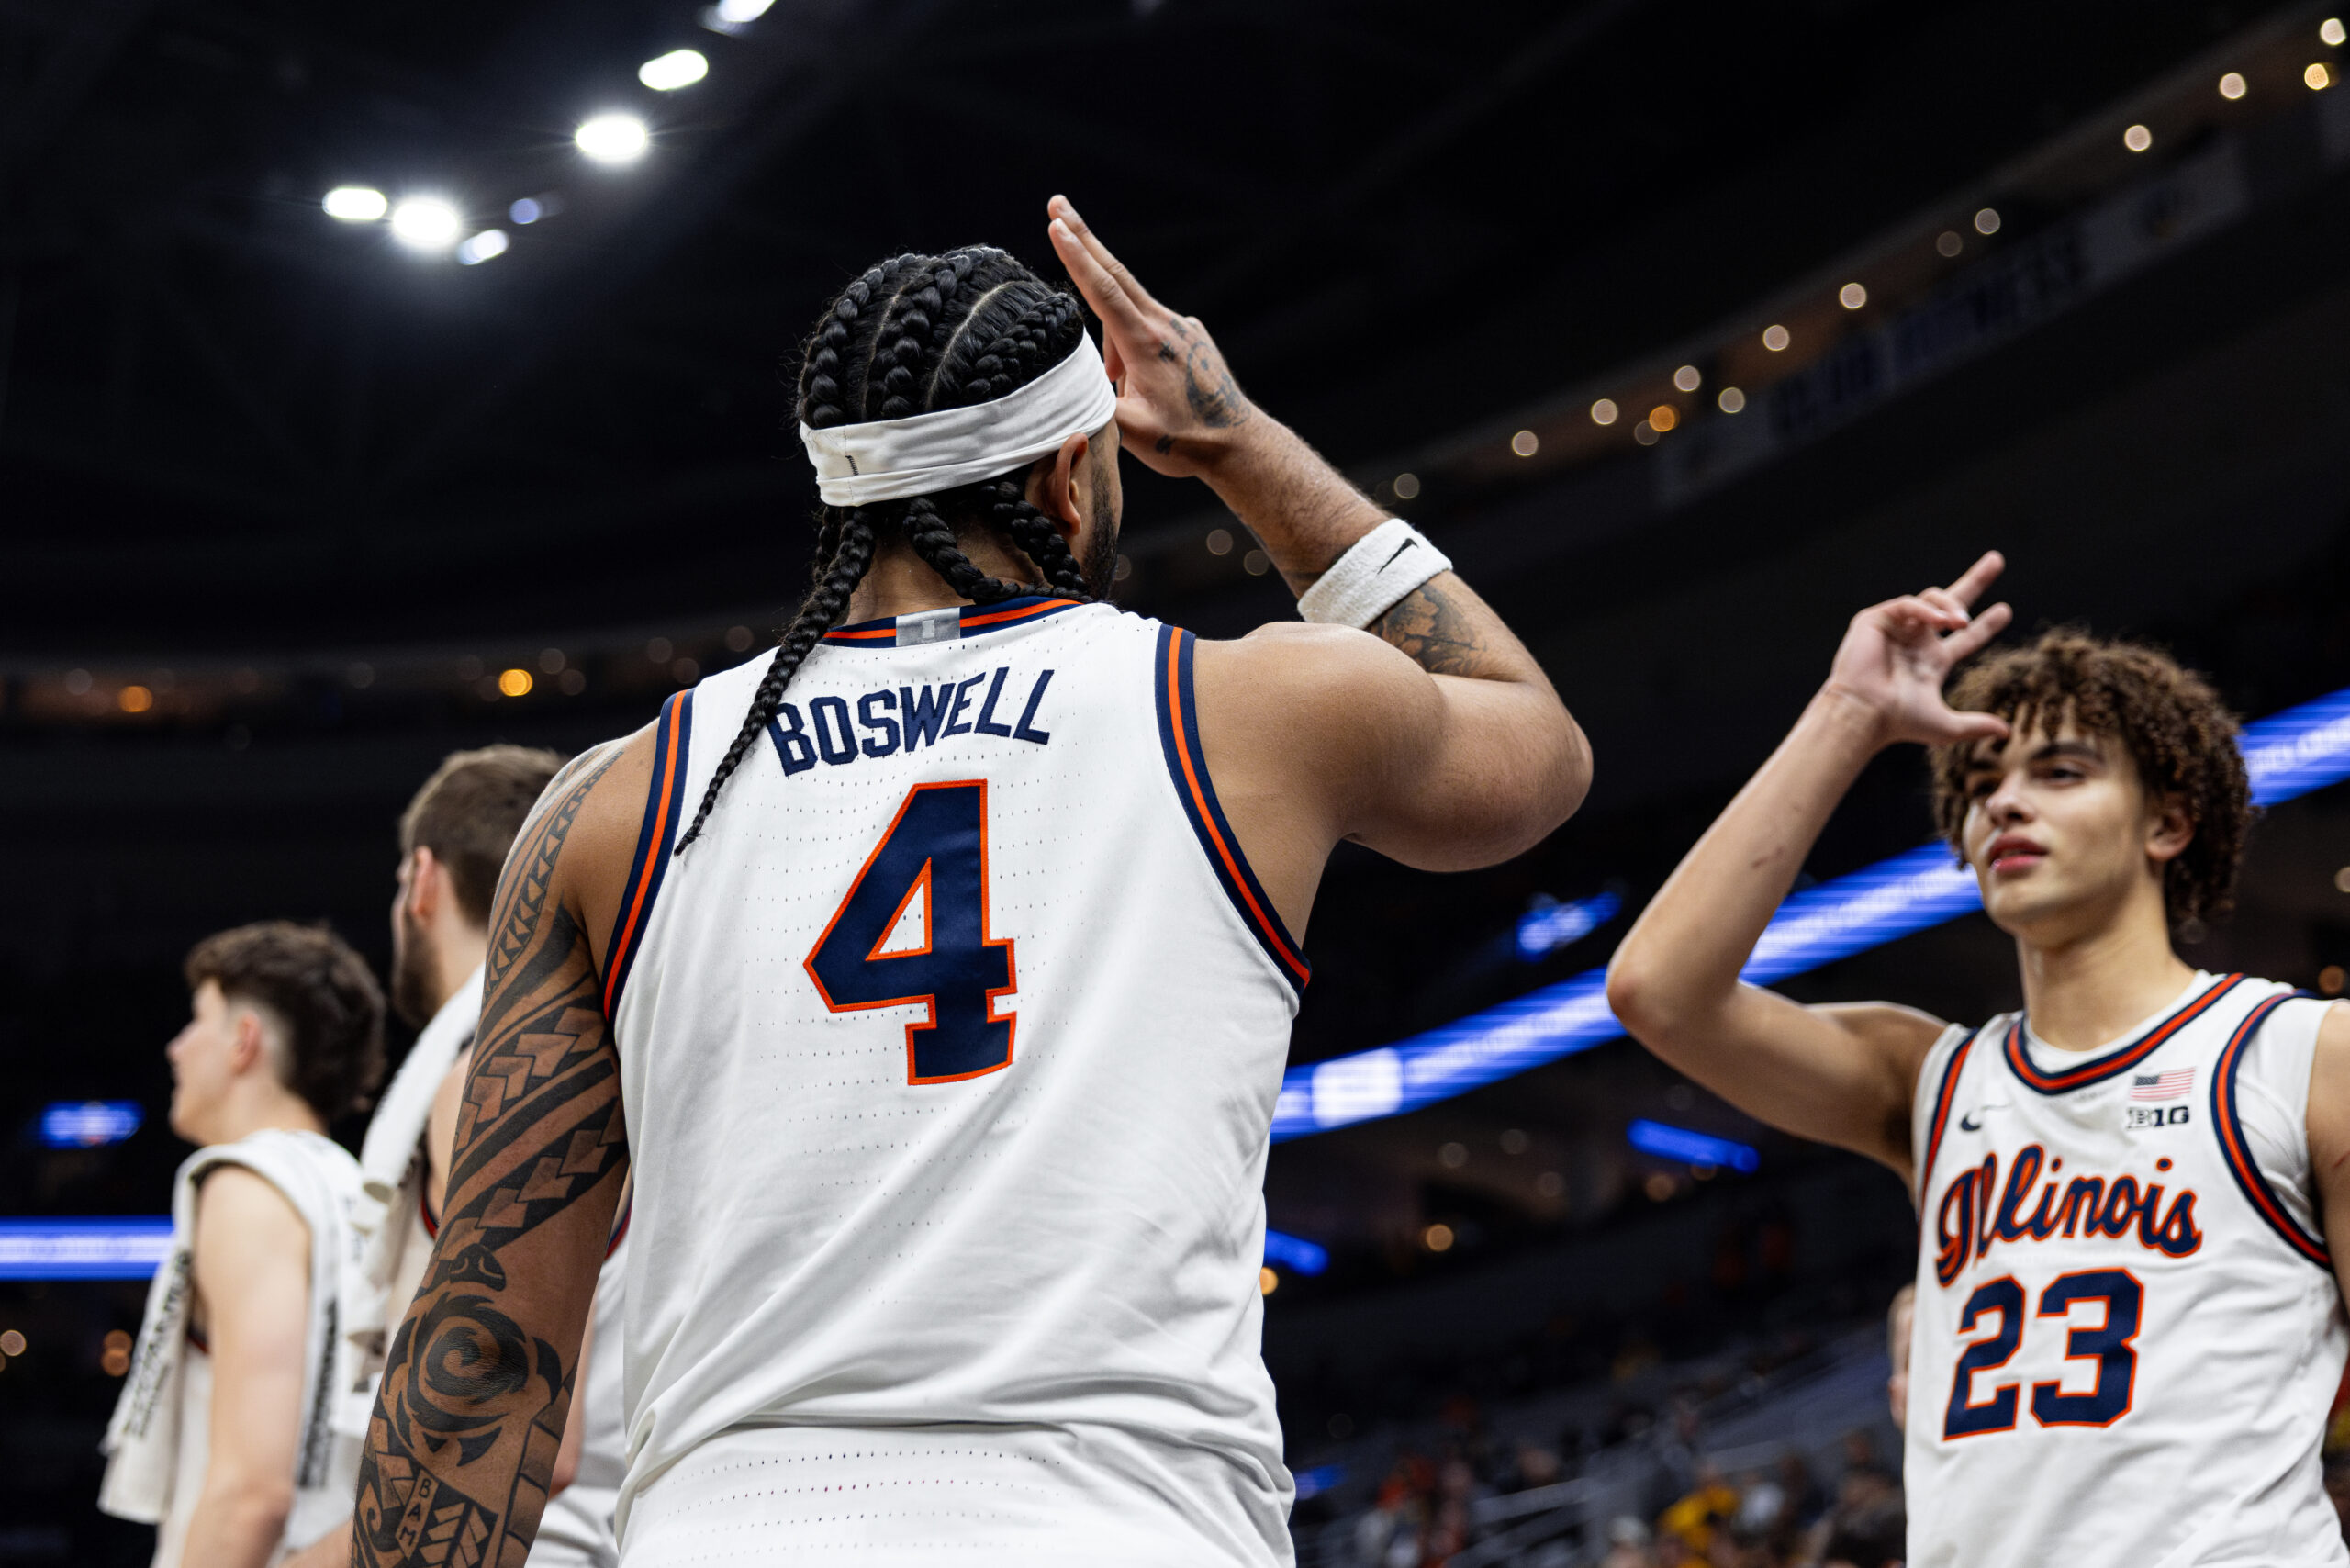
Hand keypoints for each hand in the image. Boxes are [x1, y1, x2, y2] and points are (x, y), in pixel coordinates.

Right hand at [1046, 194, 1255, 478]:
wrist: (1239, 445)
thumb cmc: (1185, 442)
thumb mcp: (1130, 432)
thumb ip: (1094, 403)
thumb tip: (1070, 383)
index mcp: (1146, 343)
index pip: (1103, 290)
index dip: (1076, 256)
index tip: (1056, 224)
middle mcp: (1165, 325)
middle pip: (1115, 274)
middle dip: (1083, 238)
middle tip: (1056, 203)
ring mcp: (1182, 327)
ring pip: (1130, 315)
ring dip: (1111, 342)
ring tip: (1121, 389)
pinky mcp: (1192, 337)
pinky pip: (1150, 331)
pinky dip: (1134, 347)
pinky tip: (1145, 384)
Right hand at [1821, 551, 2014, 747]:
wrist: (1864, 713)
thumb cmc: (1898, 722)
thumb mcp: (1945, 725)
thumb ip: (1975, 725)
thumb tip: (2007, 732)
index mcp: (1931, 662)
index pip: (1965, 638)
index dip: (1986, 625)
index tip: (2005, 611)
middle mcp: (1916, 641)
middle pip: (1950, 602)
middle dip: (1975, 581)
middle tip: (1996, 560)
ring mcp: (1897, 628)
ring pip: (1932, 598)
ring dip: (1951, 606)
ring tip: (1961, 621)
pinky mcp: (1876, 620)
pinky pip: (1907, 604)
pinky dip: (1926, 610)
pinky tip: (1940, 622)